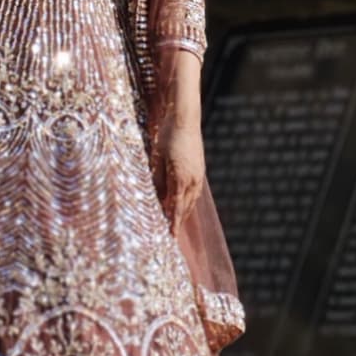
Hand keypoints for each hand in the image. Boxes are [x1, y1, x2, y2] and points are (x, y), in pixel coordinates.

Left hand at [150, 117, 204, 232]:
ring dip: (184, 212)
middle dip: (178, 222)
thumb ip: (157, 180)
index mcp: (180, 179)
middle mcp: (192, 180)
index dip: (173, 224)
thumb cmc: (166, 136)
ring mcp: (198, 174)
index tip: (170, 238)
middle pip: (185, 208)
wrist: (185, 117)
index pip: (176, 209)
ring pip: (191, 200)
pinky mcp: (199, 168)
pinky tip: (185, 203)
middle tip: (172, 235)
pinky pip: (195, 191)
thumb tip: (157, 199)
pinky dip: (189, 201)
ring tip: (177, 223)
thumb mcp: (156, 159)